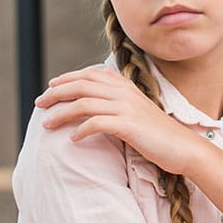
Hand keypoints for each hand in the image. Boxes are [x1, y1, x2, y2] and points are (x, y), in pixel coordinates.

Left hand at [36, 67, 201, 175]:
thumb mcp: (138, 112)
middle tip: (39, 104)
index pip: (90, 74)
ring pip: (84, 103)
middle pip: (82, 85)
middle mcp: (125, 93)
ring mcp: (127, 108)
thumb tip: (96, 103)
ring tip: (47, 124)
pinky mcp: (129, 126)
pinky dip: (80, 130)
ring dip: (61, 113)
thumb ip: (119, 103)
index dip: (67, 78)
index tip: (51, 86)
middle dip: (56, 93)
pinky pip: (96, 123)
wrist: (183, 148)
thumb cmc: (159, 135)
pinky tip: (73, 139)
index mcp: (127, 87)